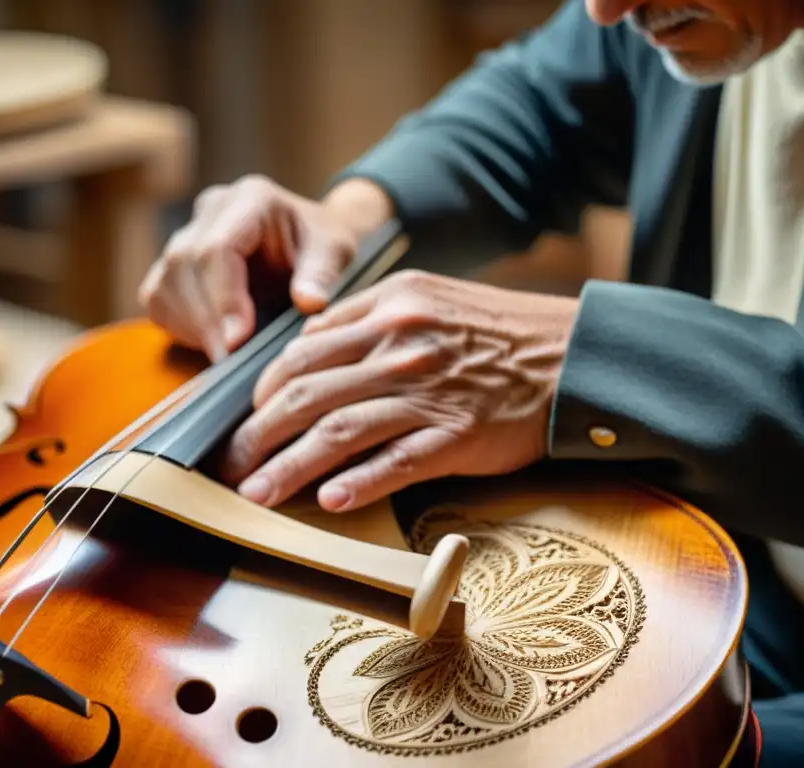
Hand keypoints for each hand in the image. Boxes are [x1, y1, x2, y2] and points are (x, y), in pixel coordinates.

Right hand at [138, 175, 389, 360]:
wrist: (309, 239)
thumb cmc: (322, 244)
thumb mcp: (335, 252)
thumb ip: (322, 274)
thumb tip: (309, 303)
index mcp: (251, 199)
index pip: (219, 247)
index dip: (223, 296)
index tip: (237, 340)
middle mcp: (211, 210)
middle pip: (185, 265)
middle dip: (205, 319)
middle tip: (228, 360)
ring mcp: (186, 233)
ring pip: (165, 283)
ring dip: (190, 326)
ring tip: (224, 356)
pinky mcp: (173, 263)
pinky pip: (157, 298)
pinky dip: (178, 326)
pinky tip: (210, 343)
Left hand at [220, 270, 578, 511]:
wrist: (572, 354)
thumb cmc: (497, 331)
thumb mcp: (430, 299)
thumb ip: (370, 319)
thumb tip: (312, 349)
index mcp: (388, 308)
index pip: (302, 350)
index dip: (263, 389)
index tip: (248, 417)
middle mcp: (400, 347)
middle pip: (305, 393)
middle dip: (257, 434)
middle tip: (231, 464)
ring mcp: (428, 392)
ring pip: (337, 431)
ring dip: (288, 467)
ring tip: (256, 494)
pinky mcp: (457, 435)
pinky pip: (396, 462)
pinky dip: (358, 483)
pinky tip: (330, 502)